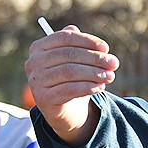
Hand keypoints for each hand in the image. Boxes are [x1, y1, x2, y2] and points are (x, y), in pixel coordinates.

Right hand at [25, 25, 118, 145]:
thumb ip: (80, 47)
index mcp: (39, 47)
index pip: (65, 38)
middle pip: (68, 55)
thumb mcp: (75, 61)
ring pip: (69, 72)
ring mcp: (36, 80)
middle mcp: (33, 62)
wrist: (64, 109)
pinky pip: (69, 89)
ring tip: (109, 76)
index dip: (87, 41)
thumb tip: (94, 43)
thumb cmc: (70, 79)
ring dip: (94, 73)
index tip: (106, 48)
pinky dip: (87, 87)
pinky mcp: (43, 98)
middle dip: (95, 58)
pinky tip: (100, 87)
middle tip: (113, 64)